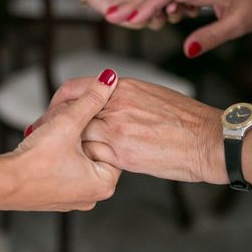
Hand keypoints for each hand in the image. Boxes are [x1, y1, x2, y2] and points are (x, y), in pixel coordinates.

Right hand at [0, 69, 120, 211]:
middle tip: (59, 131)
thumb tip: (108, 81)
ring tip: (49, 141)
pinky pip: (64, 168)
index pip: (109, 142)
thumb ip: (90, 100)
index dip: (90, 126)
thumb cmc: (33, 163)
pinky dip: (56, 156)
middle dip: (76, 134)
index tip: (72, 126)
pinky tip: (42, 152)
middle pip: (92, 149)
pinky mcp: (56, 197)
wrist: (0, 184)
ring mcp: (73, 198)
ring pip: (76, 157)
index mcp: (104, 184)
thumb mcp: (67, 123)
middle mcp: (92, 196)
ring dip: (64, 142)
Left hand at [34, 77, 228, 184]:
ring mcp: (118, 130)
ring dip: (66, 144)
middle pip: (71, 112)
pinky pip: (92, 155)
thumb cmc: (190, 120)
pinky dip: (85, 159)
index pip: (78, 88)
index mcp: (125, 86)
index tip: (55, 109)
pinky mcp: (122, 154)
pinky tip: (81, 164)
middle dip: (54, 123)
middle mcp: (117, 105)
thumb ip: (127, 97)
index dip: (61, 100)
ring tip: (57, 151)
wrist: (210, 141)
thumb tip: (111, 100)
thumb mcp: (155, 96)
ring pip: (77, 135)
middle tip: (42, 132)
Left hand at [62, 0, 189, 29]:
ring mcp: (132, 8)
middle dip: (174, 13)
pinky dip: (139, 20)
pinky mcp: (118, 16)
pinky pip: (133, 24)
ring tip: (160, 14)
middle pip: (167, 13)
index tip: (194, 5)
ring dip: (157, 18)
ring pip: (152, 22)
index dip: (186, 3)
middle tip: (176, 10)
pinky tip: (141, 16)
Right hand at [105, 0, 251, 56]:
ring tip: (115, 15)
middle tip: (110, 15)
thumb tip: (186, 51)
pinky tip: (138, 14)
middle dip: (133, 2)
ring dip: (138, 2)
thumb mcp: (237, 25)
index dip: (149, 3)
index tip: (131, 17)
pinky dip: (151, 3)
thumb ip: (211, 37)